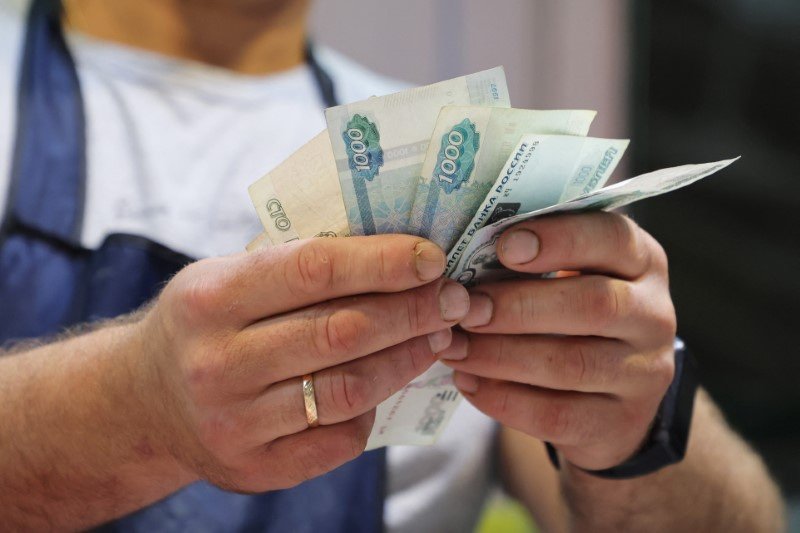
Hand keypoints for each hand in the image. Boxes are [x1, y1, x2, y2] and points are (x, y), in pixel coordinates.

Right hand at [130, 235, 468, 491]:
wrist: (146, 401)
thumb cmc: (205, 324)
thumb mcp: (228, 277)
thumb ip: (297, 264)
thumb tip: (397, 251)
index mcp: (210, 297)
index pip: (313, 270)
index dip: (383, 261)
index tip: (432, 258)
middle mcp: (217, 362)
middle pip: (341, 331)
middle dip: (412, 310)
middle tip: (454, 298)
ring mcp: (234, 423)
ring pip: (348, 388)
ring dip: (407, 359)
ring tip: (438, 336)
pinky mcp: (254, 468)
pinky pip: (340, 438)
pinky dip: (374, 407)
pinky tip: (388, 382)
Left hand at [439, 212, 675, 469]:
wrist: (610, 397)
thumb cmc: (572, 314)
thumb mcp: (570, 274)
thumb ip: (532, 259)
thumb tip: (461, 260)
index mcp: (642, 261)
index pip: (613, 238)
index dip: (559, 239)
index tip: (504, 246)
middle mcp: (653, 315)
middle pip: (593, 304)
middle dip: (518, 306)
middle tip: (465, 307)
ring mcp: (644, 374)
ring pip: (571, 364)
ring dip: (501, 356)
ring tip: (454, 348)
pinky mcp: (620, 423)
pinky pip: (557, 415)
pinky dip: (504, 399)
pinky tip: (468, 383)